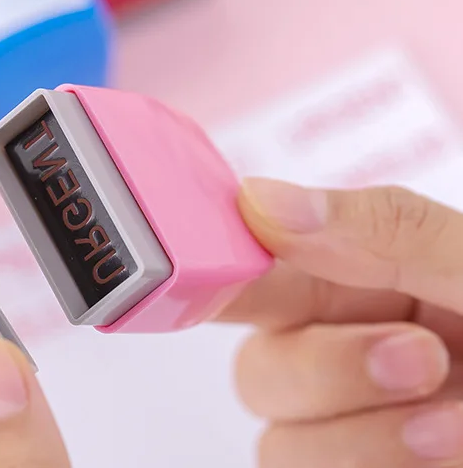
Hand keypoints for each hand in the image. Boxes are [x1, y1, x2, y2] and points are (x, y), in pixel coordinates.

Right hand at [219, 178, 462, 466]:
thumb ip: (386, 229)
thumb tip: (258, 200)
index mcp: (368, 274)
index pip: (257, 265)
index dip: (217, 267)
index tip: (203, 269)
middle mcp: (351, 347)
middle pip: (259, 367)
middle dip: (324, 368)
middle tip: (419, 358)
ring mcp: (360, 422)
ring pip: (280, 440)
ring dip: (357, 437)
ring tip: (452, 427)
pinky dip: (372, 464)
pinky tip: (443, 456)